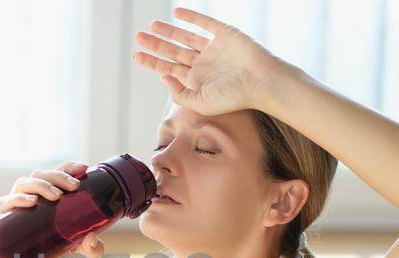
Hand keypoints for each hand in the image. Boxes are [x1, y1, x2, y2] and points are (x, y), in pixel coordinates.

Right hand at [0, 161, 108, 257]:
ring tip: (56, 196)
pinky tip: (31, 203)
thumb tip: (96, 237)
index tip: (83, 168)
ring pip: (23, 183)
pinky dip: (18, 198)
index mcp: (48, 206)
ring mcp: (14, 211)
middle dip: (58, 176)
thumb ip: (90, 252)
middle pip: (41, 175)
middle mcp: (30, 204)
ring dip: (41, 184)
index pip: (56, 178)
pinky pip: (5, 202)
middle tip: (74, 186)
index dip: (68, 168)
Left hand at [132, 7, 287, 114]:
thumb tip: (163, 76)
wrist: (261, 82)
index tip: (137, 55)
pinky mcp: (225, 34)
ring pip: (186, 37)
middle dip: (156, 45)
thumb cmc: (234, 97)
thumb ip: (179, 93)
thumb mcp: (200, 103)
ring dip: (169, 31)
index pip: (169, 69)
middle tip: (138, 36)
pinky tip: (177, 13)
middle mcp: (204, 63)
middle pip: (174, 52)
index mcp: (197, 80)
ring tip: (152, 26)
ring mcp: (214, 48)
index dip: (152, 62)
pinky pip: (205, 23)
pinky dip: (191, 17)